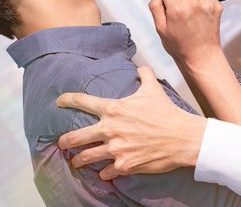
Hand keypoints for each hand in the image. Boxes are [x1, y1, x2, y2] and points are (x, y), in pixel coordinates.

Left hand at [56, 66, 205, 179]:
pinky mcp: (124, 165)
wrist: (181, 137)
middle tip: (61, 143)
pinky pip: (107, 172)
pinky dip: (104, 173)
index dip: (68, 100)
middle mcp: (110, 129)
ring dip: (79, 161)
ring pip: (87, 157)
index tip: (59, 101)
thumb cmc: (166, 113)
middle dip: (65, 141)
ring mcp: (115, 149)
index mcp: (113, 109)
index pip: (83, 101)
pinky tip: (103, 173)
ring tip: (75, 162)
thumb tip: (141, 67)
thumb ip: (144, 75)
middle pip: (76, 137)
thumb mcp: (153, 89)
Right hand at [149, 0, 223, 63]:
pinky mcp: (217, 6)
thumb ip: (155, 6)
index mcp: (177, 8)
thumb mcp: (160, 28)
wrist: (202, 57)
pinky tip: (199, 18)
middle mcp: (193, 3)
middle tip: (178, 13)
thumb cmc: (179, 46)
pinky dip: (200, 4)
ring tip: (189, 17)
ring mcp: (207, 4)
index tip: (166, 4)